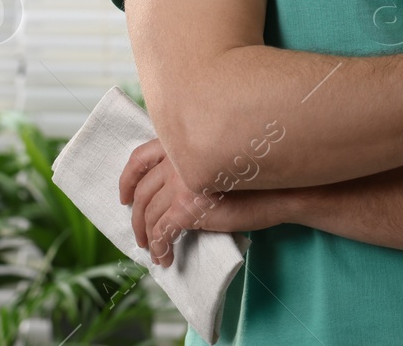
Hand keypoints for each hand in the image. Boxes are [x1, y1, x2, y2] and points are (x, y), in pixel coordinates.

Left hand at [118, 138, 282, 268]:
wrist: (279, 190)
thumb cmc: (254, 178)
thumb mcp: (216, 162)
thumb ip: (191, 166)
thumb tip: (169, 192)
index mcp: (180, 144)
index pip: (139, 157)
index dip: (127, 179)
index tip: (123, 196)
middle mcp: (175, 158)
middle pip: (141, 191)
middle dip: (135, 216)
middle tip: (139, 234)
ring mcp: (180, 182)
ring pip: (149, 214)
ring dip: (147, 236)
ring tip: (153, 251)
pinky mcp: (187, 207)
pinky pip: (163, 232)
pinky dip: (160, 248)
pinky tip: (165, 258)